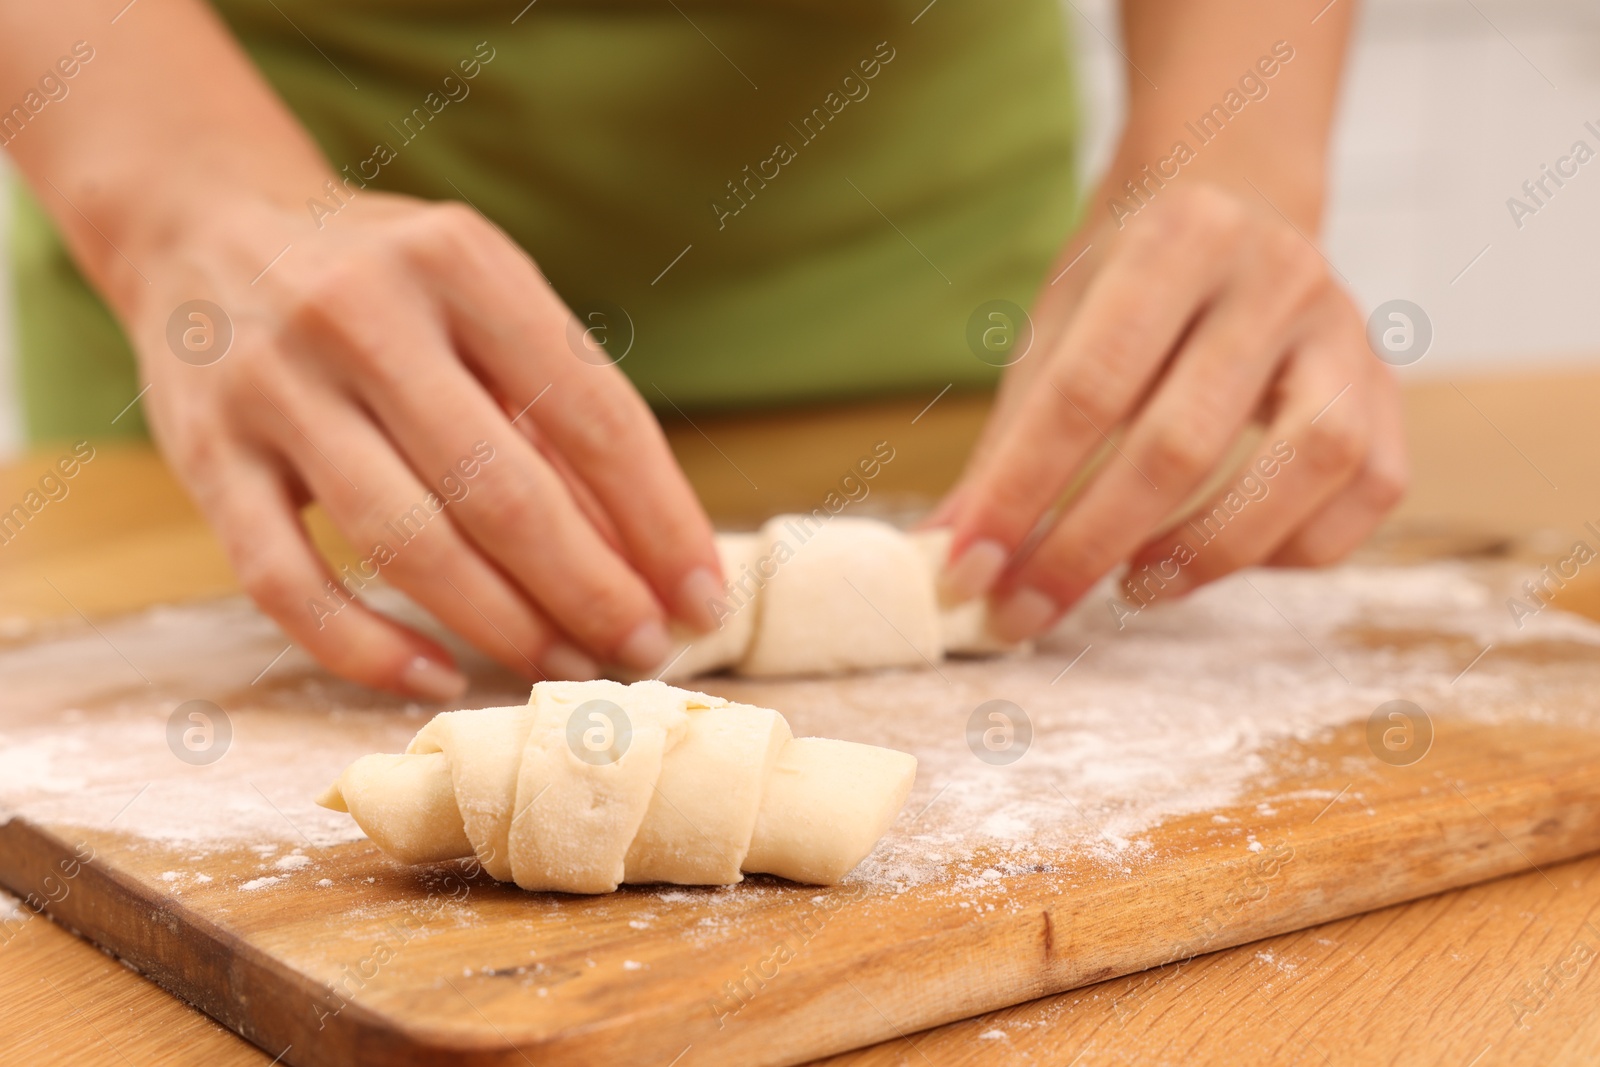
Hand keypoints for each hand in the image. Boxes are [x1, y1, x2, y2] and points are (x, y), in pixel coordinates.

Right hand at [129, 189, 721, 697]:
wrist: (200, 224)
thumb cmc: (384, 282)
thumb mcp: (479, 298)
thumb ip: (555, 410)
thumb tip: (648, 556)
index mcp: (460, 263)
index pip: (590, 414)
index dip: (659, 520)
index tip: (703, 598)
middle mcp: (363, 316)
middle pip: (502, 491)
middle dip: (591, 590)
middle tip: (642, 652)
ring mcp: (275, 387)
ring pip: (405, 543)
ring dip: (501, 626)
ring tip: (564, 668)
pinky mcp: (208, 458)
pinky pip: (286, 583)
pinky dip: (366, 648)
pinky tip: (437, 676)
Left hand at [936, 182, 1407, 639]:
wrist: (1229, 199)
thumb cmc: (1123, 283)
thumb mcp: (1053, 330)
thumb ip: (1007, 444)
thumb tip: (949, 554)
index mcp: (1174, 237)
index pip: (1086, 391)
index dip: (1021, 493)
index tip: (969, 568)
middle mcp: (1273, 273)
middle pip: (1182, 442)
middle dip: (1090, 546)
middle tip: (1028, 609)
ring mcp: (1346, 329)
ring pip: (1304, 467)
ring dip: (1206, 552)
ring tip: (1132, 585)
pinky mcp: (1388, 384)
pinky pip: (1369, 489)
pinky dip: (1294, 548)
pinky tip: (1221, 557)